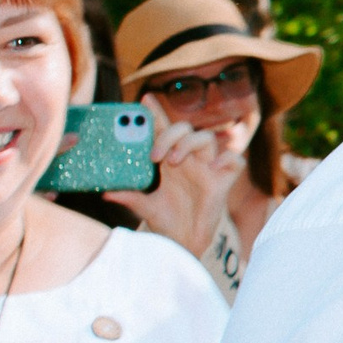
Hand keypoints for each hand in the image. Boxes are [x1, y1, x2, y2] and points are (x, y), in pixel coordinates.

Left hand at [106, 98, 241, 257]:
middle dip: (170, 135)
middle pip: (186, 129)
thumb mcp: (144, 207)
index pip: (164, 130)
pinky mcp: (223, 183)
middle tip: (155, 155)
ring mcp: (208, 170)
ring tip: (173, 161)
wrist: (185, 243)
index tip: (144, 99)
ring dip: (189, 144)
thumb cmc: (167, 222)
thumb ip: (128, 197)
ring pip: (207, 138)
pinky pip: (236, 162)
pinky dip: (228, 159)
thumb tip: (106, 192)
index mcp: (170, 162)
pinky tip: (214, 166)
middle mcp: (190, 161)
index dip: (156, 113)